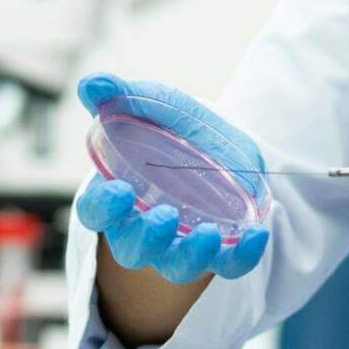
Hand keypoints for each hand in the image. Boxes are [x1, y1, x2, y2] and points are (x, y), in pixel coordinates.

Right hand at [75, 72, 269, 283]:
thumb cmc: (170, 129)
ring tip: (207, 234)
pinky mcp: (219, 250)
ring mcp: (181, 243)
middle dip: (145, 238)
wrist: (217, 143)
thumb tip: (91, 83)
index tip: (118, 191)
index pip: (96, 212)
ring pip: (177, 266)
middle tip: (164, 217)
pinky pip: (228, 264)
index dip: (103, 207)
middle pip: (132, 249)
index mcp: (118, 196)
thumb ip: (119, 95)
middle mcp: (144, 228)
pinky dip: (241, 256)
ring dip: (189, 255)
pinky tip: (256, 235)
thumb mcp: (149, 107)